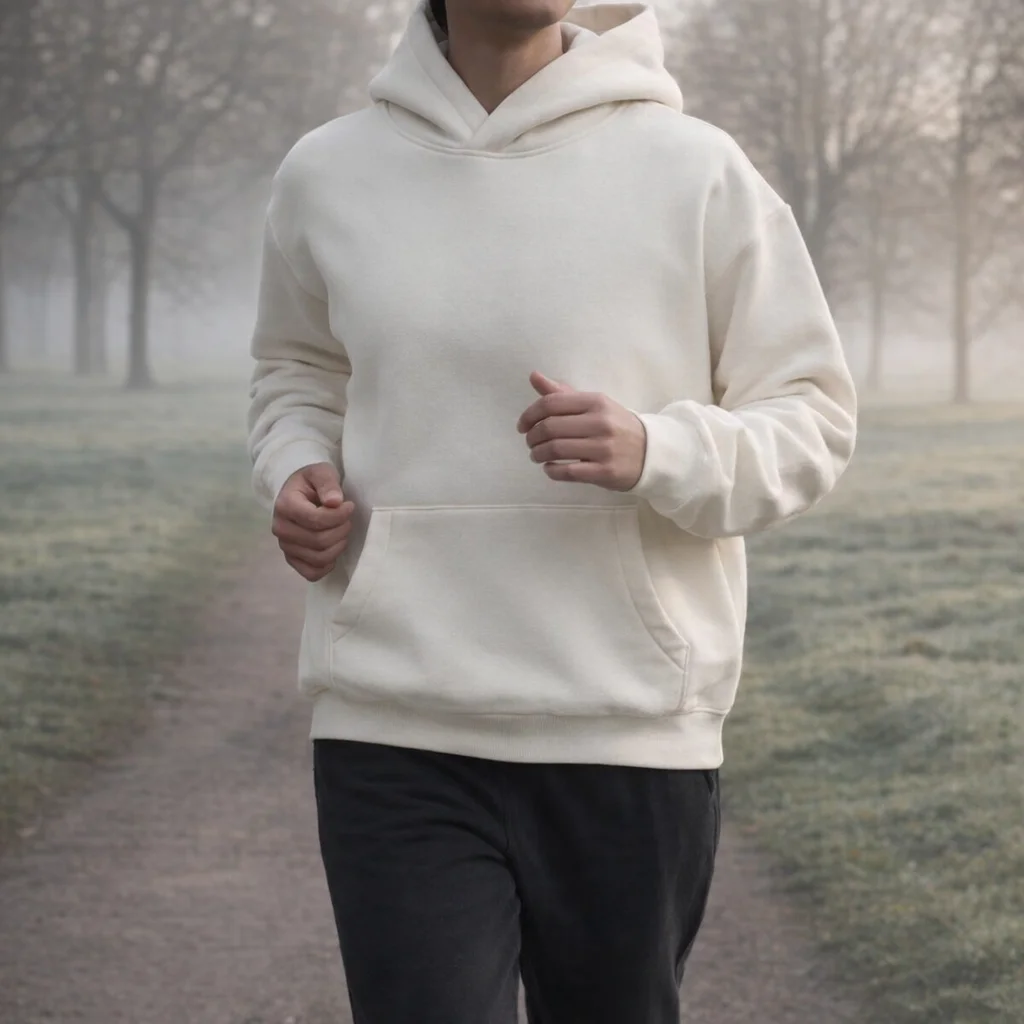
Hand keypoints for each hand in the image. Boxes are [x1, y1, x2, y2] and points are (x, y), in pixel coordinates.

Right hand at [272, 463, 354, 581]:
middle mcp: (281, 528)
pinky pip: (312, 573)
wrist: (298, 493)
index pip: (316, 520)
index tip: (350, 506)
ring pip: (319, 558)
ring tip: (341, 531)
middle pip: (319, 541)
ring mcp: (285, 546)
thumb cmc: (311, 482)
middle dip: (341, 530)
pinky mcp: (292, 559)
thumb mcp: (321, 473)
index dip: (339, 515)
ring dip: (338, 546)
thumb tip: (335, 502)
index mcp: (285, 505)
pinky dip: (327, 565)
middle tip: (347, 519)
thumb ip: (328, 484)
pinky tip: (333, 549)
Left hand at [516, 371, 646, 489]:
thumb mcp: (594, 405)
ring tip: (537, 455)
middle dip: (532, 437)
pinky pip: (568, 472)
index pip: (551, 404)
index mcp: (596, 402)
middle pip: (550, 428)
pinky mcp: (605, 472)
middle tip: (529, 442)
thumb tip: (534, 376)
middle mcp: (600, 423)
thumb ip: (563, 394)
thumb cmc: (616, 426)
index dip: (529, 415)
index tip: (522, 426)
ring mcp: (603, 448)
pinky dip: (551, 471)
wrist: (652, 452)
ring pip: (556, 450)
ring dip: (538, 454)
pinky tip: (550, 468)